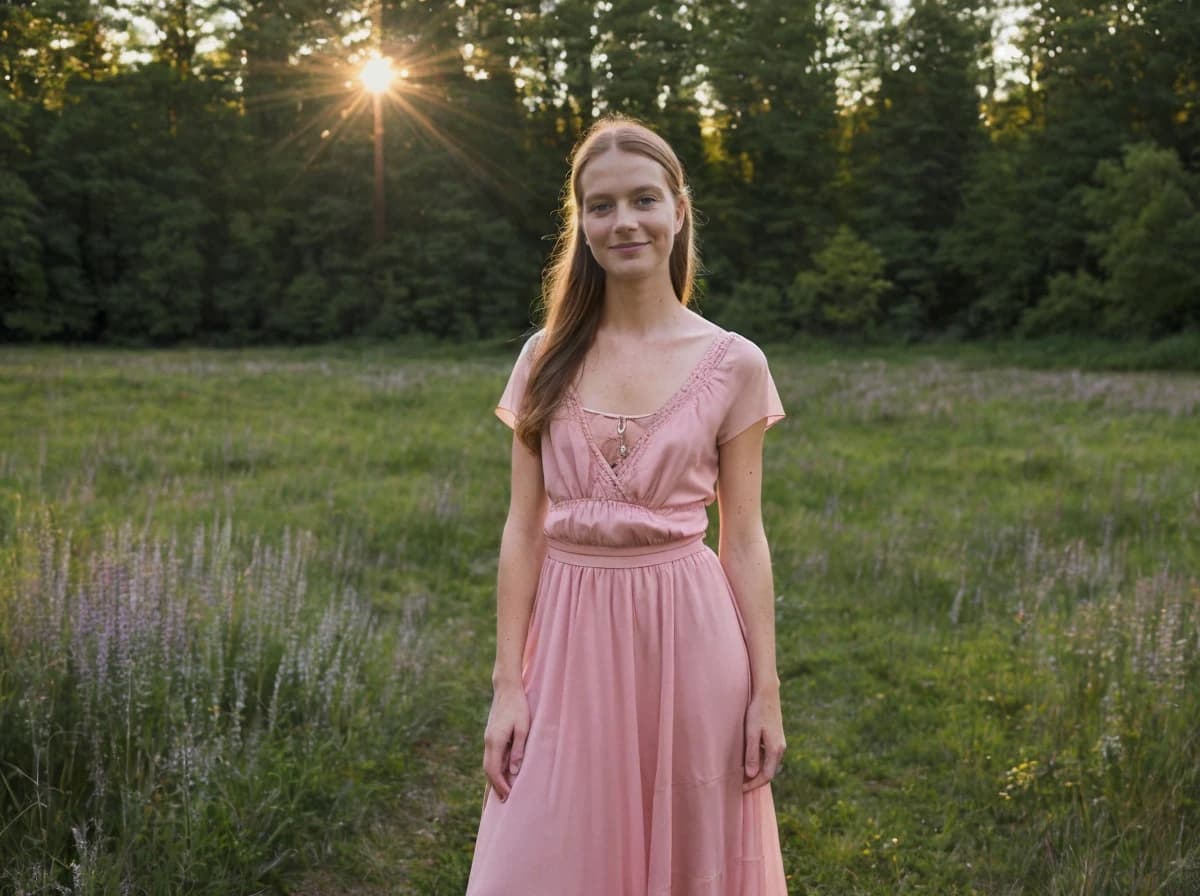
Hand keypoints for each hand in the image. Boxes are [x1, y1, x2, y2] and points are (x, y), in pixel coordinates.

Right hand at [482, 684, 530, 801]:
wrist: (507, 688)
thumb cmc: (518, 706)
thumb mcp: (523, 727)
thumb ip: (518, 749)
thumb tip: (514, 771)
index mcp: (495, 741)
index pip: (493, 769)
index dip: (499, 785)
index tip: (507, 797)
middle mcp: (488, 742)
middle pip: (487, 770)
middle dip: (494, 786)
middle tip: (503, 802)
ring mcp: (489, 738)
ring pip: (488, 764)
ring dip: (493, 779)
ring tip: (501, 794)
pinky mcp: (492, 736)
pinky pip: (491, 757)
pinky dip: (494, 769)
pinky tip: (501, 775)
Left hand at [742, 689, 785, 792]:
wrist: (767, 693)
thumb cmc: (758, 712)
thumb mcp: (752, 733)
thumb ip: (752, 754)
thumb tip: (751, 775)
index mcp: (775, 749)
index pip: (766, 776)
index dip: (753, 785)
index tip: (740, 789)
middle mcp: (780, 749)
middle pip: (769, 772)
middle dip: (755, 781)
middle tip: (739, 786)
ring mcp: (779, 743)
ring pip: (768, 764)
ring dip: (756, 772)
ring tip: (741, 776)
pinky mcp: (775, 738)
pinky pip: (768, 756)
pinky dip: (758, 763)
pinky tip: (748, 761)